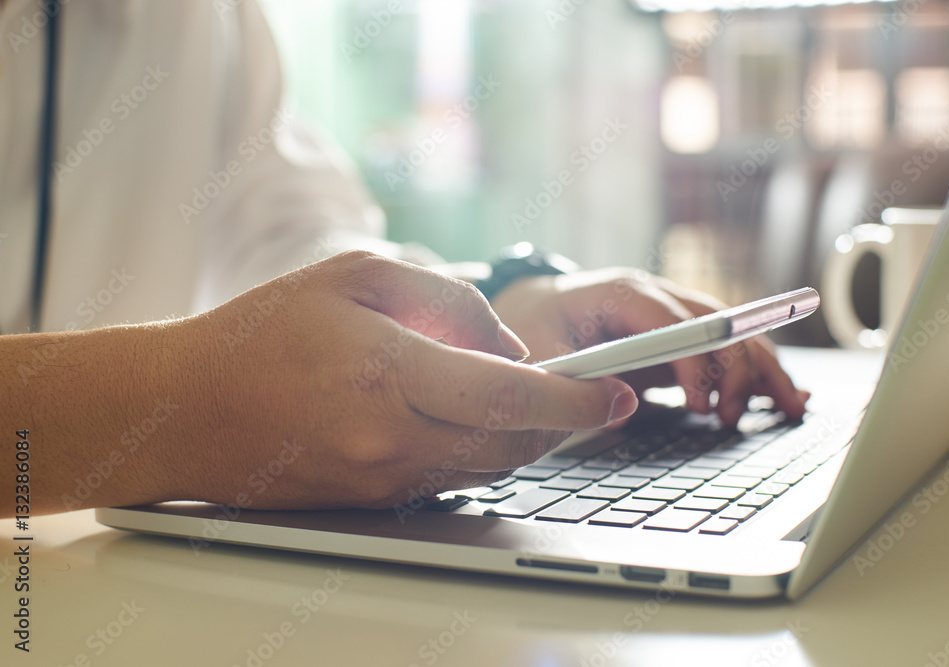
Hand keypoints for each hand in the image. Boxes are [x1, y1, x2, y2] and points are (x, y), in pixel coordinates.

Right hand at [169, 251, 636, 510]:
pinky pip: (450, 478)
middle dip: (563, 423)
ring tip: (523, 397)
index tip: (618, 393)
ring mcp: (382, 478)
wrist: (186, 409)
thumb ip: (447, 299)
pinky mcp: (373, 500)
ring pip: (488, 467)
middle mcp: (390, 436)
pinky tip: (465, 417)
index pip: (511, 398)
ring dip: (522, 437)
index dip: (577, 399)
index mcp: (387, 370)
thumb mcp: (355, 273)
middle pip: (513, 445)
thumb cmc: (265, 330)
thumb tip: (507, 344)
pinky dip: (477, 450)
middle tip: (586, 395)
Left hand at [489, 268, 808, 425]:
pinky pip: (724, 351)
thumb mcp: (538, 351)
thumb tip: (617, 409)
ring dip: (760, 369)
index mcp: (619, 292)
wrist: (534, 309)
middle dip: (734, 368)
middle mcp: (655, 296)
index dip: (692, 359)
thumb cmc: (534, 327)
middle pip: (714, 322)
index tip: (701, 401)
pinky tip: (783, 395)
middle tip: (732, 417)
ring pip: (731, 334)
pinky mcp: (678, 338)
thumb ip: (570, 378)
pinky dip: (754, 372)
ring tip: (789, 407)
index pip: (670, 319)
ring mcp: (671, 314)